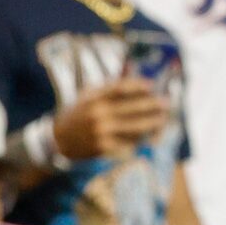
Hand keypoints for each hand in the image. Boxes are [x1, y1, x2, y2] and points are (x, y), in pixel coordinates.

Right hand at [54, 79, 169, 159]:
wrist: (59, 140)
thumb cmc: (79, 113)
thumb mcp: (88, 96)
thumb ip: (109, 87)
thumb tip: (134, 76)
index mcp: (93, 99)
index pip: (119, 88)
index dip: (137, 86)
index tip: (150, 85)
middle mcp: (98, 115)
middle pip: (131, 108)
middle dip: (151, 105)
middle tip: (166, 103)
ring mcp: (101, 133)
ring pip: (133, 128)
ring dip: (151, 123)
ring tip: (163, 119)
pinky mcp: (104, 148)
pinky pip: (128, 142)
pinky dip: (141, 138)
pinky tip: (150, 134)